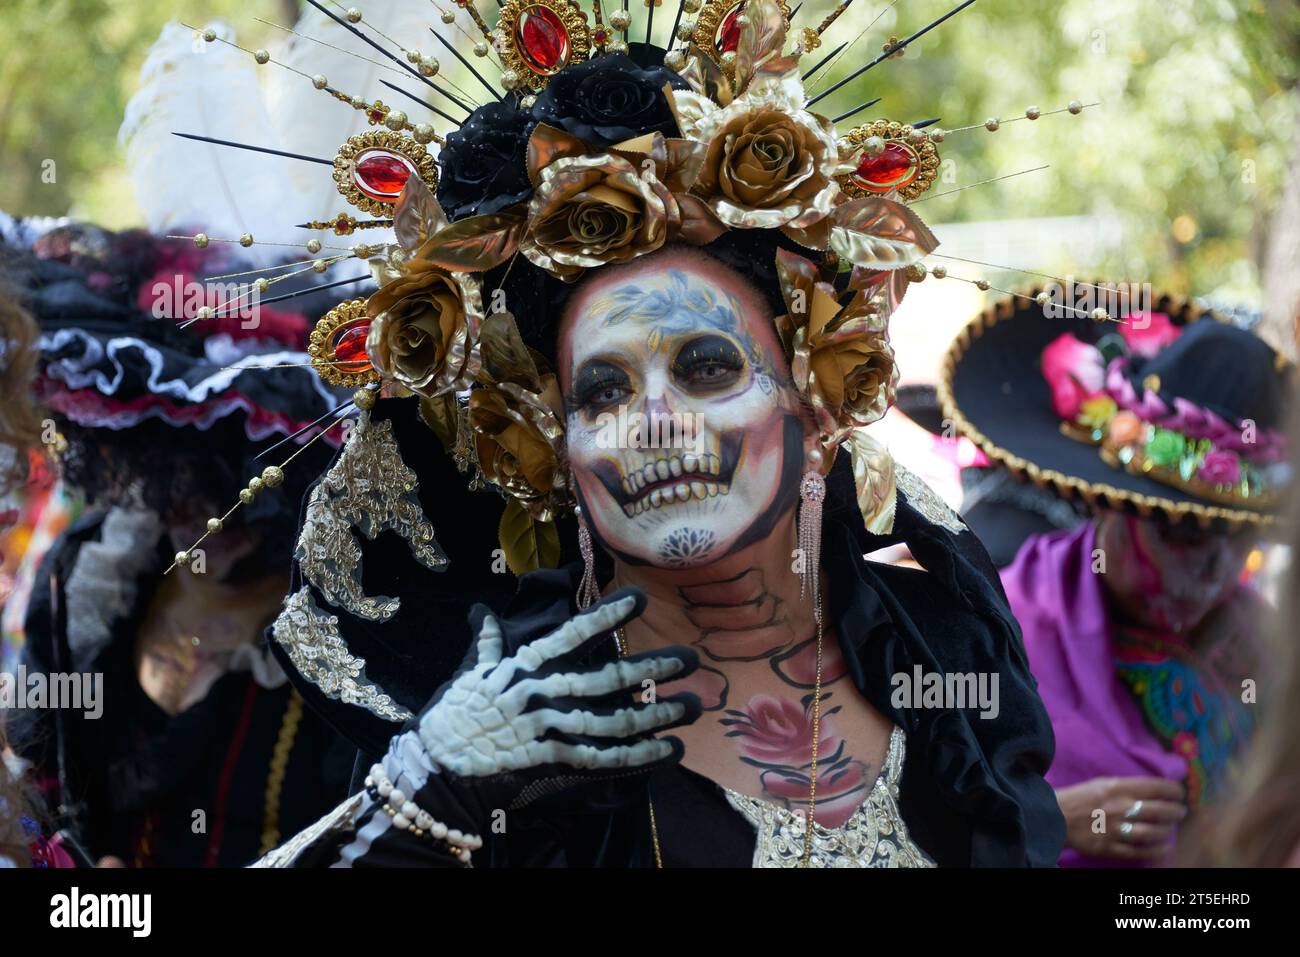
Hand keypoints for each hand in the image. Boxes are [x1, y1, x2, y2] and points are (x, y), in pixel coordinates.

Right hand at [376, 588, 699, 851]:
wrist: (439, 759)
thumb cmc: (457, 710)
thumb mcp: (473, 670)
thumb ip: (488, 640)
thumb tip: (483, 612)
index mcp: (525, 665)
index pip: (572, 635)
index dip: (606, 616)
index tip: (639, 597)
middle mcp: (541, 693)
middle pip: (605, 679)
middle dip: (650, 669)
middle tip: (690, 658)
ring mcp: (548, 727)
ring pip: (612, 720)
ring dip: (656, 714)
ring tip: (692, 705)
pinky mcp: (550, 758)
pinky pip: (601, 758)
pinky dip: (637, 756)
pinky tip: (669, 750)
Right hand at [1057, 776, 1186, 861]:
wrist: (1054, 815)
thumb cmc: (1080, 797)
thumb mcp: (1103, 783)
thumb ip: (1128, 787)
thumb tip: (1156, 791)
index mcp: (1118, 787)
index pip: (1158, 787)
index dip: (1175, 791)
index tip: (1179, 794)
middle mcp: (1120, 808)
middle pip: (1161, 811)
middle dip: (1176, 812)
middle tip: (1179, 812)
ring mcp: (1115, 829)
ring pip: (1154, 832)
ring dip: (1167, 831)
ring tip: (1170, 828)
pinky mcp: (1110, 848)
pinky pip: (1140, 852)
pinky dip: (1157, 851)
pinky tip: (1163, 847)